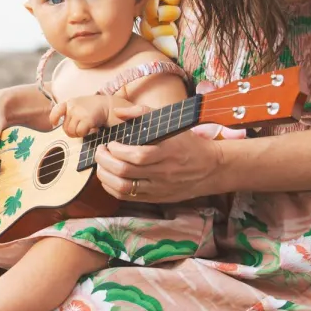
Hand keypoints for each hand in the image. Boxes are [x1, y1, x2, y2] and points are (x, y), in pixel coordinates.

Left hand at [50, 94, 112, 137]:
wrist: (110, 106)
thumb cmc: (95, 109)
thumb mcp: (79, 107)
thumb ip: (70, 114)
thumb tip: (62, 127)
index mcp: (69, 103)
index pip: (56, 110)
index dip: (54, 119)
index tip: (55, 123)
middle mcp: (72, 106)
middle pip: (65, 128)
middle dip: (73, 132)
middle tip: (82, 129)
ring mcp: (78, 112)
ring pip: (72, 131)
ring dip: (79, 134)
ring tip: (87, 129)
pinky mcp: (87, 118)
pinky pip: (80, 132)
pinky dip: (86, 134)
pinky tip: (92, 129)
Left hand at [94, 105, 225, 202]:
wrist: (210, 168)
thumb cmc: (187, 142)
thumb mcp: (170, 123)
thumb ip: (143, 113)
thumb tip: (118, 112)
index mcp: (168, 152)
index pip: (138, 156)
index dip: (118, 150)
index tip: (111, 143)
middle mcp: (163, 172)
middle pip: (126, 172)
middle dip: (105, 161)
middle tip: (100, 151)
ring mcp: (159, 188)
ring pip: (124, 188)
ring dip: (105, 176)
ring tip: (101, 164)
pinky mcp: (156, 198)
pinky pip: (128, 198)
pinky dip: (112, 188)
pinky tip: (108, 178)